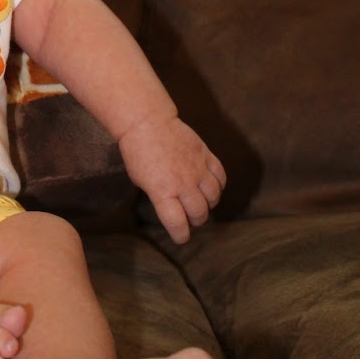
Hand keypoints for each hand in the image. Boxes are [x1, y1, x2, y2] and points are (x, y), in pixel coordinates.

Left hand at [117, 112, 225, 244]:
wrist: (147, 122)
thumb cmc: (138, 153)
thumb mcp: (141, 181)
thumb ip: (159, 196)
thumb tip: (172, 208)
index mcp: (162, 191)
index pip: (178, 224)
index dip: (180, 235)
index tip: (180, 236)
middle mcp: (183, 183)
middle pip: (199, 213)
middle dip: (196, 220)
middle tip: (191, 218)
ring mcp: (197, 169)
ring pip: (213, 197)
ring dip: (208, 204)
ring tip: (201, 202)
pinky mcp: (206, 155)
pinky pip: (221, 177)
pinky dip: (219, 186)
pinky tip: (211, 187)